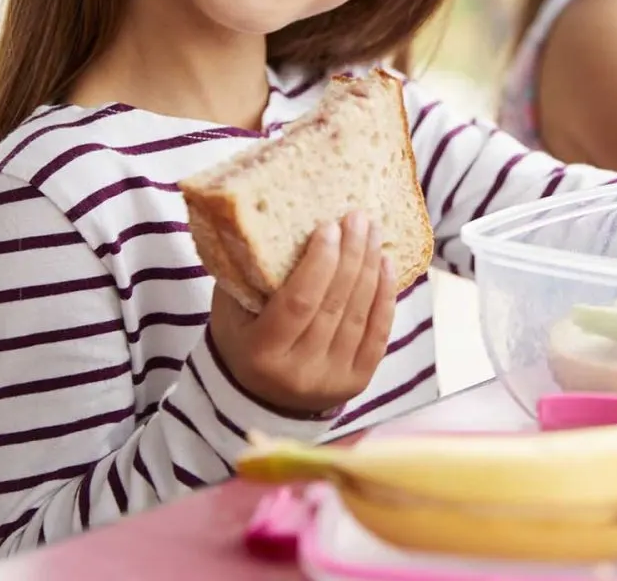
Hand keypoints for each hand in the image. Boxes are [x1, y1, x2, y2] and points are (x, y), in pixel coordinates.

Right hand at [210, 212, 396, 415]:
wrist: (261, 398)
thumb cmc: (244, 340)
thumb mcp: (230, 311)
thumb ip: (246, 275)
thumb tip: (269, 222)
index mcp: (261, 353)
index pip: (298, 303)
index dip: (319, 263)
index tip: (329, 226)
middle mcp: (298, 372)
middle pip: (334, 305)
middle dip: (350, 255)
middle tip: (358, 218)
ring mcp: (332, 379)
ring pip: (359, 315)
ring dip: (370, 269)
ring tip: (373, 232)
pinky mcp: (358, 382)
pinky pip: (379, 333)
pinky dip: (385, 296)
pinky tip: (386, 264)